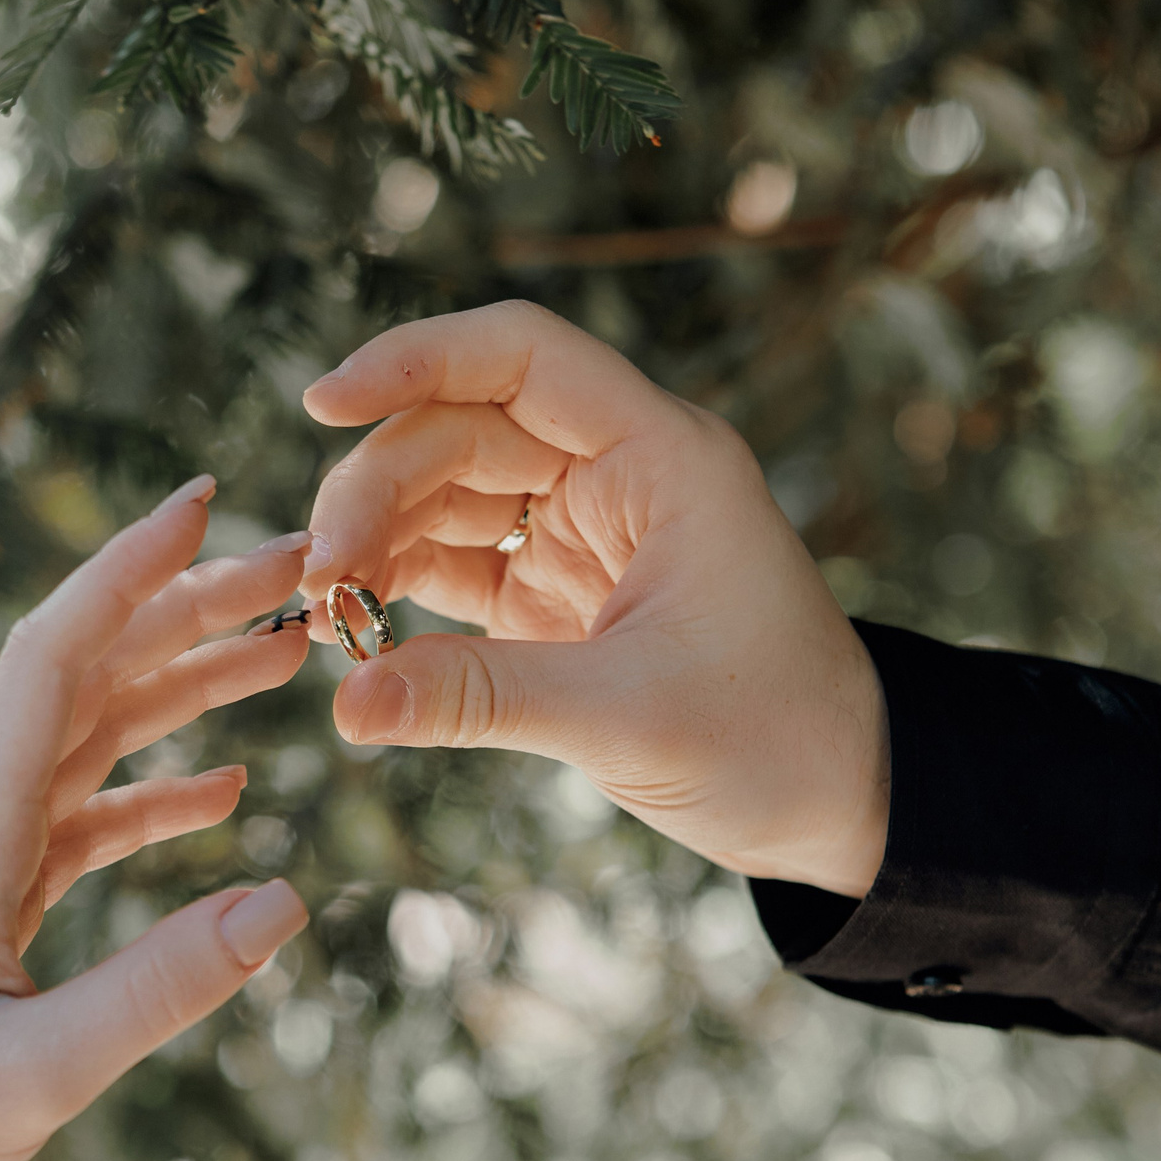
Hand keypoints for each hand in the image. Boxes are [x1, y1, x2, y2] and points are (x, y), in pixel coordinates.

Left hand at [0, 478, 313, 1160]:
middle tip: (303, 573)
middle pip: (83, 672)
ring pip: (83, 733)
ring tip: (286, 656)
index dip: (129, 570)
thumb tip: (284, 902)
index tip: (203, 499)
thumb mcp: (30, 1077)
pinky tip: (222, 795)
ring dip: (181, 688)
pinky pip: (71, 810)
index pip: (52, 656)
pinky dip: (147, 789)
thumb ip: (158, 988)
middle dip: (190, 609)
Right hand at [297, 301, 887, 895]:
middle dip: (375, 488)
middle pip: (460, 430)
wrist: (842, 803)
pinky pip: (455, 568)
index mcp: (661, 458)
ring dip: (375, 540)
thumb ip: (481, 698)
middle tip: (318, 580)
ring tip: (320, 611)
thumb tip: (347, 704)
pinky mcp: (557, 601)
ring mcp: (583, 536)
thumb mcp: (626, 717)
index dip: (415, 360)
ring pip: (445, 496)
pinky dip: (398, 592)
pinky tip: (350, 632)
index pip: (521, 357)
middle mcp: (618, 477)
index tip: (322, 403)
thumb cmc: (775, 738)